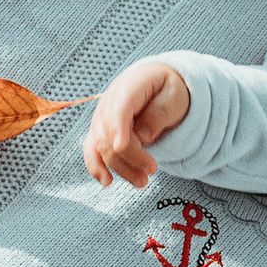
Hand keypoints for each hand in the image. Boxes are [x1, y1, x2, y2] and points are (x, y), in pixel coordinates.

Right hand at [83, 59, 191, 187]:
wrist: (156, 84)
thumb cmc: (168, 89)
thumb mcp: (174, 96)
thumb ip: (160, 113)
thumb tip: (143, 137)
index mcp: (128, 87)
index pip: (118, 109)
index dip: (117, 127)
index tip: (121, 147)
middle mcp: (108, 101)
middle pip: (110, 132)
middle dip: (130, 155)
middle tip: (152, 170)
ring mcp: (101, 117)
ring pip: (102, 146)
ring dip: (119, 167)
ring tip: (142, 182)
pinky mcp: (100, 131)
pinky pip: (92, 150)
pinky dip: (96, 166)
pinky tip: (107, 182)